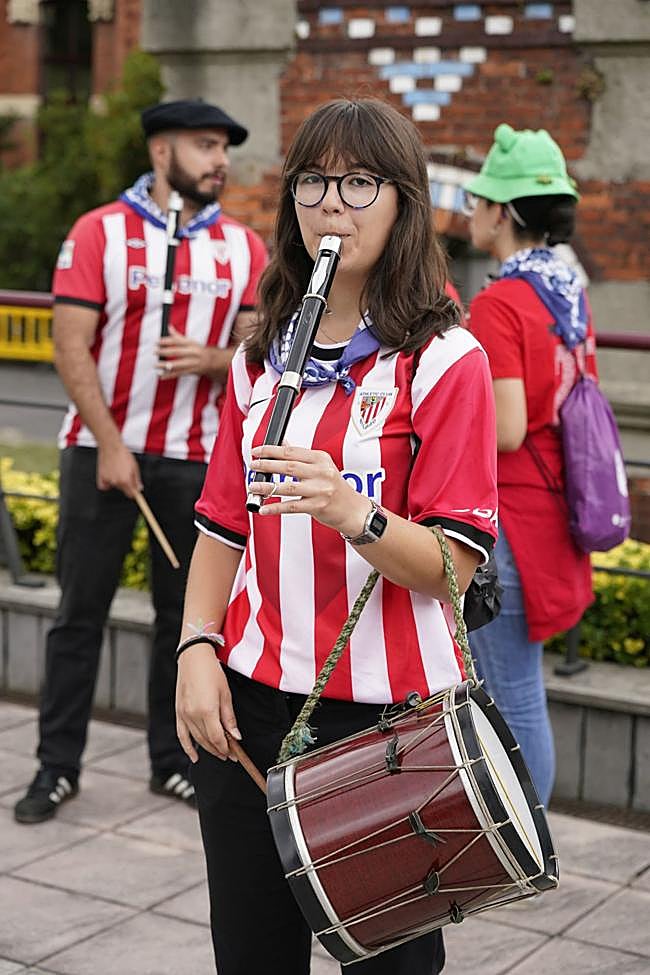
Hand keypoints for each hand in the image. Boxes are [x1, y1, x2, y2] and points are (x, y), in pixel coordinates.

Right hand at [96, 440, 141, 496]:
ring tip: (117, 470)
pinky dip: (107, 484)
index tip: (135, 491)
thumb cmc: (123, 454)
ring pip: (114, 486)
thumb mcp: (135, 466)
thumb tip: (139, 488)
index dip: (134, 493)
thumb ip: (137, 479)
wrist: (111, 446)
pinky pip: (104, 486)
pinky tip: (109, 476)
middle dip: (126, 484)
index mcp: (126, 480)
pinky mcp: (101, 478)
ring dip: (116, 482)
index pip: (131, 494)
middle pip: (123, 490)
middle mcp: (117, 482)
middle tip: (125, 473)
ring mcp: (108, 480)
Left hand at [157, 325, 210, 377]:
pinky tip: (161, 375)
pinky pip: (179, 374)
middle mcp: (192, 353)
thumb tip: (168, 327)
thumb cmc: (197, 350)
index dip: (166, 341)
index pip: (177, 341)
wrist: (212, 361)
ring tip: (155, 365)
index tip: (157, 341)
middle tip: (154, 351)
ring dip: (165, 365)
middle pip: (177, 352)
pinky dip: (169, 375)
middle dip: (164, 352)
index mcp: (191, 344)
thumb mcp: (190, 342)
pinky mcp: (192, 371)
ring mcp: (192, 363)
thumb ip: (178, 336)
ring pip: (177, 364)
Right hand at [176, 646, 241, 761]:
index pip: (217, 738)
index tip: (234, 753)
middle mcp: (193, 715)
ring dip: (208, 749)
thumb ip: (229, 718)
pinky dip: (188, 747)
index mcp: (207, 710)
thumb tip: (236, 736)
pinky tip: (194, 756)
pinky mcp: (178, 712)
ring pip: (196, 740)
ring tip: (219, 753)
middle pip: (207, 741)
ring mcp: (183, 715)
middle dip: (220, 750)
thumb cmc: (211, 671)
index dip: (226, 748)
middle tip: (230, 755)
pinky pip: (182, 735)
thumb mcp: (225, 694)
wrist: (193, 657)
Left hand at [248, 444, 370, 536]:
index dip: (271, 450)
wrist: (353, 509)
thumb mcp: (322, 466)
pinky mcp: (317, 506)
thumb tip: (282, 444)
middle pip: (288, 466)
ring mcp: (320, 490)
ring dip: (267, 487)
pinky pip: (292, 507)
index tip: (257, 451)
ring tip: (253, 486)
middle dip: (267, 465)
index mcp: (321, 459)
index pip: (291, 451)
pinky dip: (276, 508)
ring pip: (288, 487)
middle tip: (253, 465)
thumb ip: (301, 456)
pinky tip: (264, 509)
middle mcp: (321, 473)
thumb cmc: (335, 487)